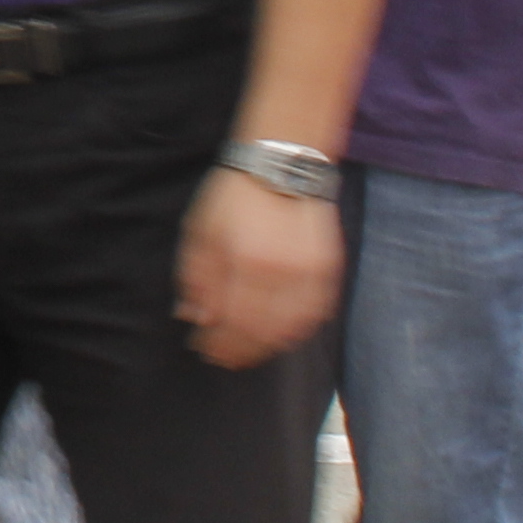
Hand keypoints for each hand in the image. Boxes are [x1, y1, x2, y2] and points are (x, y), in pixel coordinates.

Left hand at [175, 168, 340, 369]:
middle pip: (259, 332)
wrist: (282, 163)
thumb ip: (196, 278)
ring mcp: (308, 272)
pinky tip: (282, 333)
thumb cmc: (235, 195)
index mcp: (244, 262)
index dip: (217, 342)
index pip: (230, 322)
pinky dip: (297, 329)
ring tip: (250, 351)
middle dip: (239, 350)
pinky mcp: (328, 269)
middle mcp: (280, 272)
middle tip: (225, 359)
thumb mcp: (201, 230)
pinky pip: (315, 314)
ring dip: (267, 346)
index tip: (205, 350)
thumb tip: (194, 318)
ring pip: (290, 328)